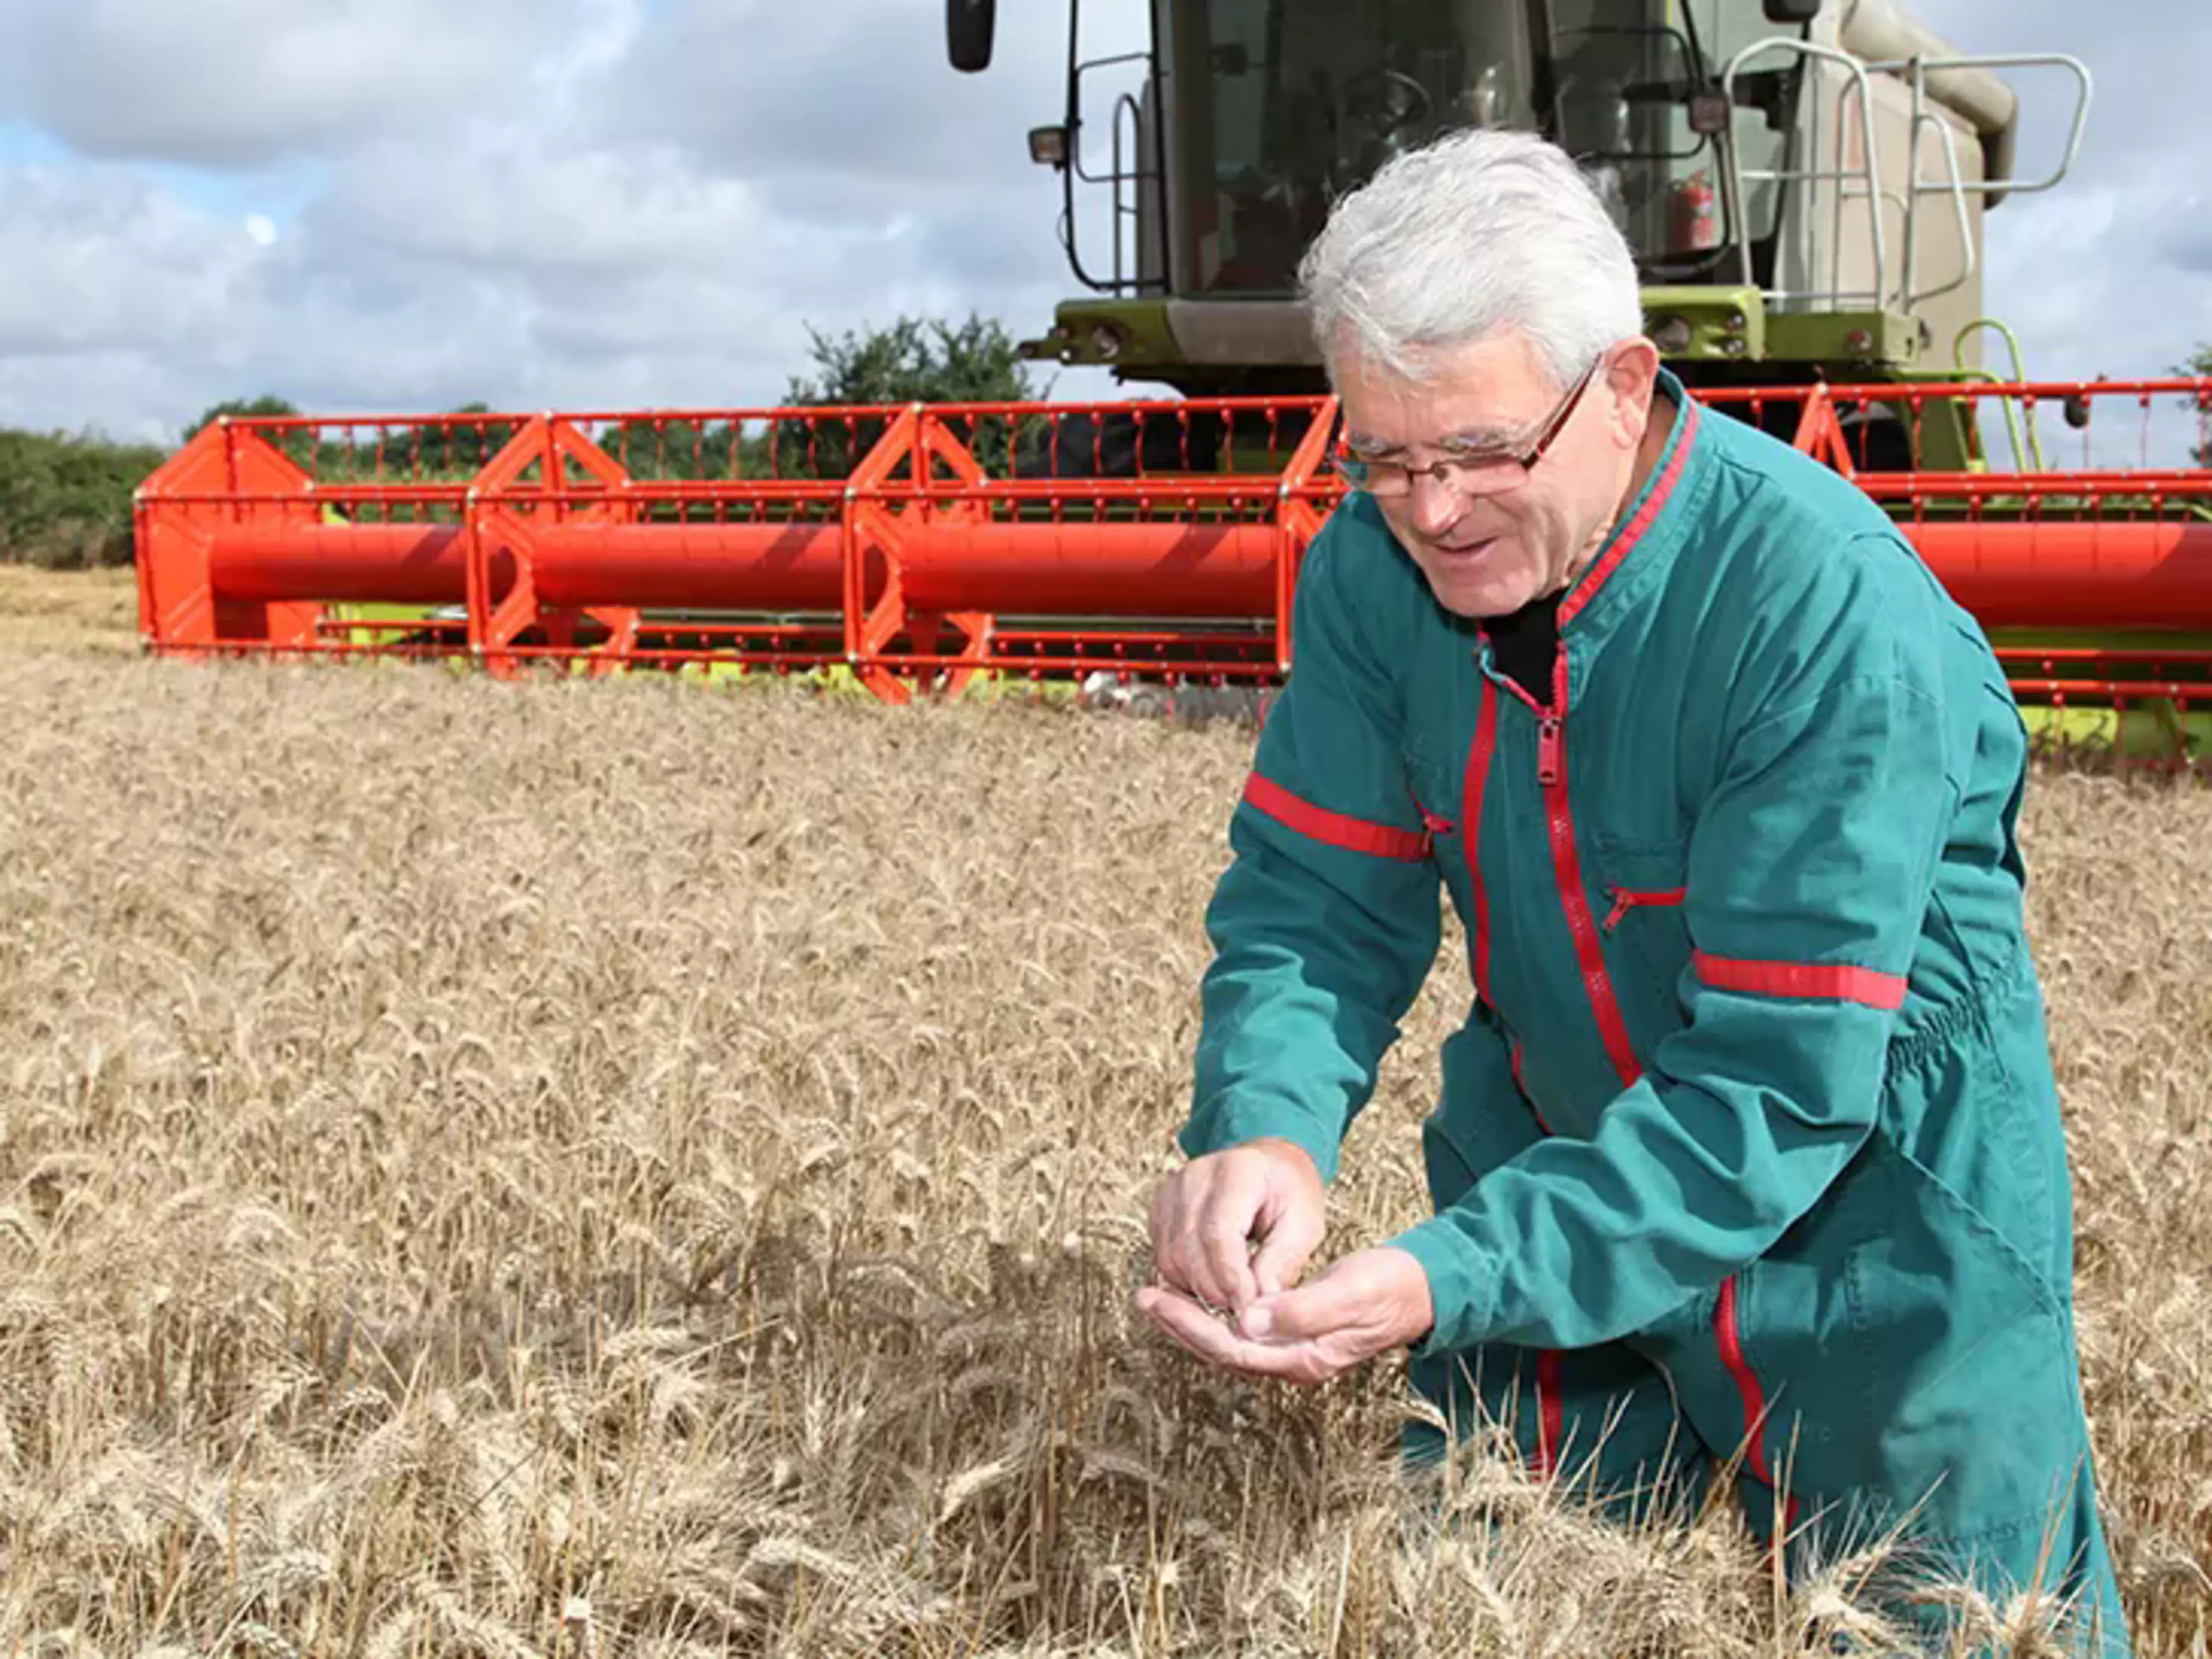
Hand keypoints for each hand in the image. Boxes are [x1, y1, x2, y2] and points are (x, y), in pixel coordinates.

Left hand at [1137, 1246, 1434, 1385]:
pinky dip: (1215, 1317)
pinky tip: (1199, 1299)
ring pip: (1229, 1345)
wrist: (1422, 1290)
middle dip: (1181, 1325)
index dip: (1192, 1325)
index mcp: (1304, 1358)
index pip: (1233, 1348)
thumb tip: (1249, 1320)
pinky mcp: (1295, 1335)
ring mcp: (1294, 1352)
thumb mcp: (1350, 1292)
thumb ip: (1302, 1309)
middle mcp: (1293, 1362)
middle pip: (1223, 1352)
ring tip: (1158, 1298)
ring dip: (1192, 1322)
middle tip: (1143, 1296)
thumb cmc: (1390, 1287)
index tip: (1158, 1298)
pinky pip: (1242, 1334)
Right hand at [1148, 1138, 1325, 1313]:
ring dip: (1198, 1291)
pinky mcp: (1161, 1209)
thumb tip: (1257, 1306)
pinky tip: (1213, 1286)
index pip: (1218, 1233)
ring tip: (1231, 1300)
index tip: (1251, 1309)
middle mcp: (1196, 1176)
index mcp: (1237, 1172)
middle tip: (1244, 1312)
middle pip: (1188, 1249)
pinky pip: (1163, 1258)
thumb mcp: (1304, 1226)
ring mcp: (1172, 1191)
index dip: (1231, 1279)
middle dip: (1215, 1292)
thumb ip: (1281, 1262)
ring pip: (1170, 1259)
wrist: (1269, 1168)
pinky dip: (1185, 1281)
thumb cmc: (1290, 1195)